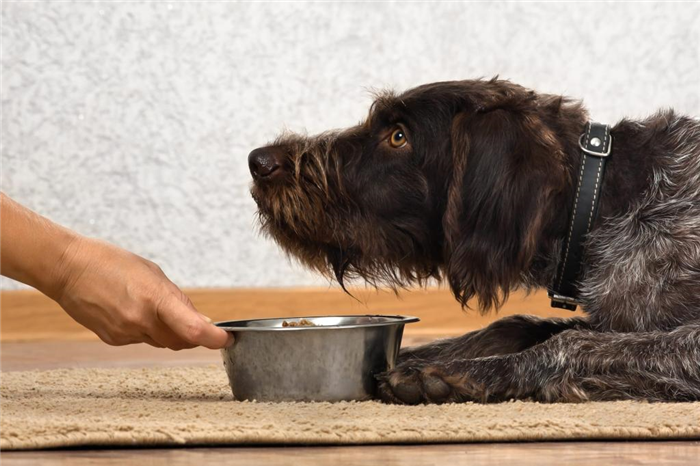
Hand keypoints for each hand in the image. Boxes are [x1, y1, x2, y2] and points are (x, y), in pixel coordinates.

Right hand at [53, 236, 232, 349]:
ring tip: (157, 307)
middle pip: (181, 342)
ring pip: (161, 342)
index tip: (226, 339)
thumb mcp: (153, 273)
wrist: (67, 269)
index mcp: (155, 298)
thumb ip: (177, 299)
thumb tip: (199, 320)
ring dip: (170, 332)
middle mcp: (140, 320)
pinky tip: (135, 311)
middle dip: (195, 336)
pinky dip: (148, 330)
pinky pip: (141, 340)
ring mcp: (125, 333)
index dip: (215, 339)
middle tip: (201, 325)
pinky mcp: (113, 339)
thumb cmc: (111, 262)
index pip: (194, 330)